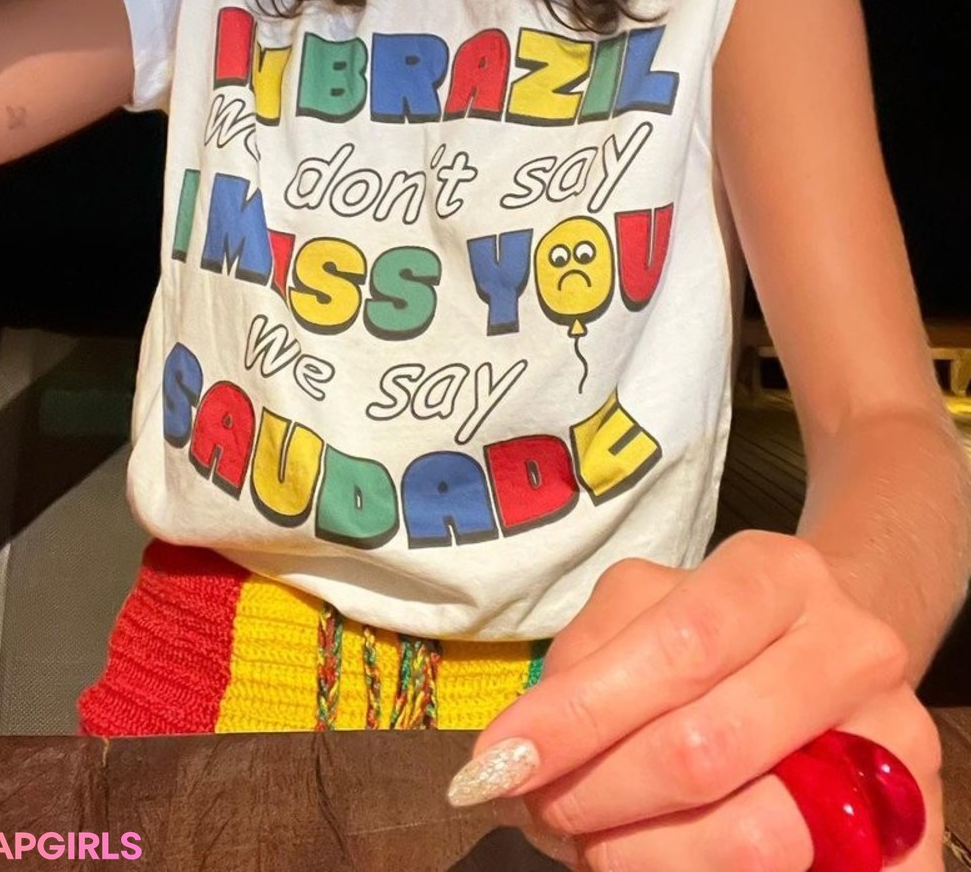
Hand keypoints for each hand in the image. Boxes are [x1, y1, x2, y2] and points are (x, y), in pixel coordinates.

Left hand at [457, 532, 943, 869]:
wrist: (839, 646)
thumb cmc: (721, 627)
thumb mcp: (649, 604)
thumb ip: (589, 658)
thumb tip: (517, 751)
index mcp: (776, 574)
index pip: (676, 646)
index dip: (579, 714)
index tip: (499, 761)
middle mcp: (849, 647)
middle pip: (708, 747)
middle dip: (600, 796)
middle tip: (541, 814)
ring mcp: (895, 739)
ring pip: (760, 834)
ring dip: (644, 856)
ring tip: (590, 842)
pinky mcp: (918, 825)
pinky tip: (658, 862)